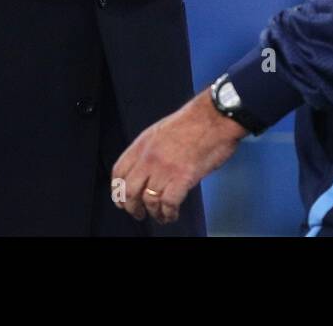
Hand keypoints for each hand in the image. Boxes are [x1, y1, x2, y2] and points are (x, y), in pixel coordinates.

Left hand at [111, 91, 247, 224]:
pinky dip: (169, 213)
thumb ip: (151, 149)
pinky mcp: (182, 178)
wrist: (215, 116)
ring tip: (160, 216)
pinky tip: (172, 214)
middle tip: (137, 213)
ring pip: (148, 200)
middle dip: (131, 207)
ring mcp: (165, 168)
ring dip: (153, 213)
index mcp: (143, 143)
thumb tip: (149, 168)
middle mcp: (150, 157)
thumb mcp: (162, 129)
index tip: (121, 198)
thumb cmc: (195, 120)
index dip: (117, 190)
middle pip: (129, 190)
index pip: (119, 172)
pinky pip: (169, 203)